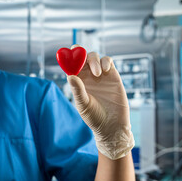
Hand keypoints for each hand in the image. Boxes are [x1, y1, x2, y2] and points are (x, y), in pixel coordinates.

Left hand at [67, 45, 133, 159]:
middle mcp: (87, 76)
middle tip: (84, 63)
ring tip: (97, 73)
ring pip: (94, 57)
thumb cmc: (94, 117)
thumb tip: (70, 76)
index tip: (69, 56)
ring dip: (93, 60)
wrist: (112, 125)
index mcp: (77, 81)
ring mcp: (100, 75)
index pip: (70, 64)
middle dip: (82, 55)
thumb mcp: (83, 104)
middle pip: (82, 56)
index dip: (69, 57)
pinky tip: (104, 71)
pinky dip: (105, 61)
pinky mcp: (112, 75)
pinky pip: (107, 61)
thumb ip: (78, 90)